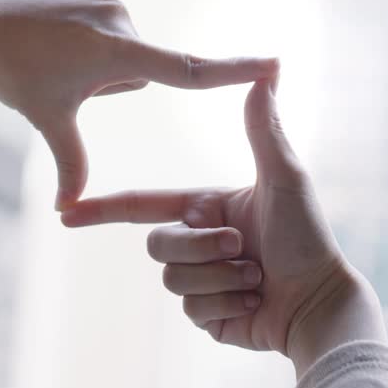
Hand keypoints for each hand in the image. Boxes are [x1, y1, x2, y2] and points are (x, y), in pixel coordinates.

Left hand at [0, 0, 277, 208]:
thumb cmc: (8, 72)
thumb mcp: (46, 120)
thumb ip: (70, 163)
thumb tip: (69, 211)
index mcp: (118, 53)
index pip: (186, 69)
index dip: (232, 70)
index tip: (272, 63)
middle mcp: (119, 16)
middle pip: (132, 66)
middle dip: (106, 80)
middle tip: (58, 77)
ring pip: (111, 39)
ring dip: (88, 53)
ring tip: (43, 52)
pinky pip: (91, 12)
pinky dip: (72, 26)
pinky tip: (37, 28)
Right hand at [60, 66, 385, 372]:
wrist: (320, 302)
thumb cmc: (308, 237)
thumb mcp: (285, 177)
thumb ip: (264, 129)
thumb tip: (268, 71)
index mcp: (206, 208)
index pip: (143, 204)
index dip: (103, 208)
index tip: (66, 212)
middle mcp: (198, 243)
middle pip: (158, 244)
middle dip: (200, 248)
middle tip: (243, 249)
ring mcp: (201, 282)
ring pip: (174, 280)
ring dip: (221, 278)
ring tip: (257, 277)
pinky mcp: (208, 316)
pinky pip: (192, 311)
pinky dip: (227, 304)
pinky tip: (256, 301)